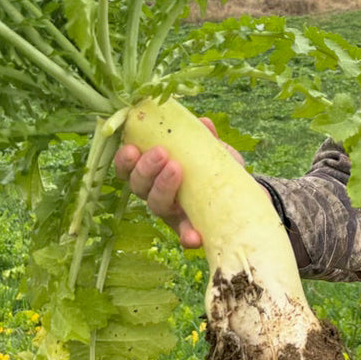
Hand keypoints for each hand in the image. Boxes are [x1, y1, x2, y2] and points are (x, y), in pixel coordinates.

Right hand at [112, 118, 241, 248]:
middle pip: (139, 185)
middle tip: (161, 153)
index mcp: (153, 172)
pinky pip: (184, 234)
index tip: (132, 148)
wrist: (235, 193)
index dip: (125, 160)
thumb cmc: (213, 167)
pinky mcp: (187, 229)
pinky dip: (188, 235)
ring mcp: (171, 213)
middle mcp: (156, 194)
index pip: (129, 168)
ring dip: (162, 188)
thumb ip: (204, 138)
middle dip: (146, 168)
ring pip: (156, 204)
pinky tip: (194, 236)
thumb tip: (204, 123)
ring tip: (177, 170)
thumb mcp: (209, 149)